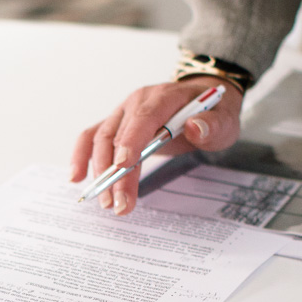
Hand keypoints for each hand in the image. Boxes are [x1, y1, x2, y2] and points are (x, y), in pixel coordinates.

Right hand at [69, 75, 242, 214]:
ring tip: (107, 202)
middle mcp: (137, 102)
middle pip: (118, 136)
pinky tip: (76, 177)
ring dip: (100, 172)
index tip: (124, 166)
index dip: (131, 141)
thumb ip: (212, 124)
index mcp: (162, 97)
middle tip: (120, 204)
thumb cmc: (213, 111)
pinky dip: (81, 155)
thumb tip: (194, 127)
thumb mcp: (225, 118)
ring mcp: (123, 113)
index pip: (143, 118)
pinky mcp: (117, 125)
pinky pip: (92, 137)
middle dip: (116, 173)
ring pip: (101, 140)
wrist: (202, 100)